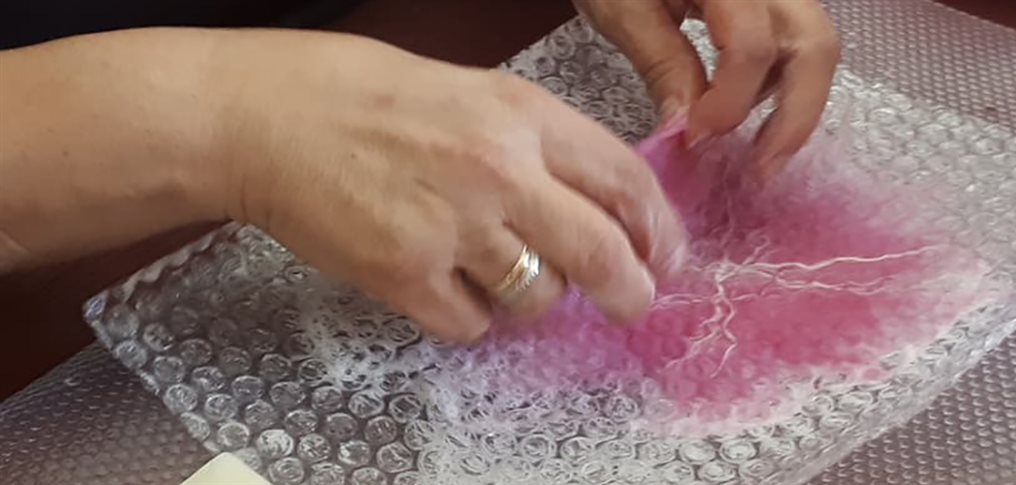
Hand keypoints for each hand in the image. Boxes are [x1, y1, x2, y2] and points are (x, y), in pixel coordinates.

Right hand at [205, 31, 688, 340]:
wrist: (265, 117)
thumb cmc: (363, 95)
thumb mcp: (473, 91)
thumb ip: (540, 142)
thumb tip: (597, 199)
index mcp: (523, 116)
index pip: (625, 182)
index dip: (659, 229)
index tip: (666, 254)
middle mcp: (499, 172)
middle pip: (603, 255)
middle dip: (630, 291)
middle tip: (631, 302)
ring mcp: (453, 228)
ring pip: (539, 299)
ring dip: (533, 297)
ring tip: (498, 270)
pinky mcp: (405, 275)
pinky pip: (472, 324)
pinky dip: (470, 315)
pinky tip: (446, 282)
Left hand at [575, 0, 839, 176]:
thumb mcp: (624, 7)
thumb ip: (662, 63)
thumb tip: (688, 128)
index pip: (750, 47)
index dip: (727, 103)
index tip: (695, 139)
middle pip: (815, 47)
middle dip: (794, 117)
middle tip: (762, 169)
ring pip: (814, 48)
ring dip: (789, 103)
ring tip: (751, 147)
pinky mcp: (774, 2)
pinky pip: (793, 44)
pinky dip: (775, 83)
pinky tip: (740, 110)